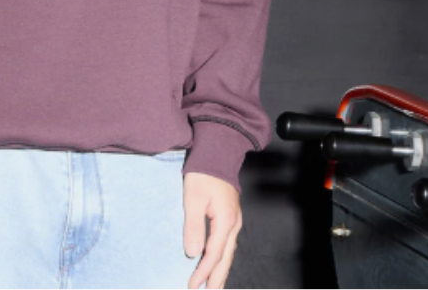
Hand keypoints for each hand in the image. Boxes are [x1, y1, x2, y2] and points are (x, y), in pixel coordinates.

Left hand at [182, 172, 242, 289]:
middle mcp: (234, 224)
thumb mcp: (193, 198)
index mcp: (225, 221)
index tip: (192, 286)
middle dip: (217, 279)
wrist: (218, 151)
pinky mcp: (231, 215)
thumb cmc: (204, 172)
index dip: (203, 272)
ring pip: (229, 252)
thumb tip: (193, 254)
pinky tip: (218, 262)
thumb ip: (193, 226)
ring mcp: (234, 220)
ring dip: (220, 270)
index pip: (213, 255)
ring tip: (214, 286)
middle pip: (226, 259)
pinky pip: (228, 243)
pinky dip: (222, 257)